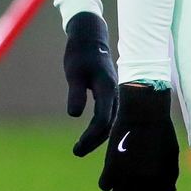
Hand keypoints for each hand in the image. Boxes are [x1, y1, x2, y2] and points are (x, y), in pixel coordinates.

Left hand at [62, 11, 116, 153]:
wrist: (90, 38)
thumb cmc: (80, 54)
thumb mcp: (74, 72)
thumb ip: (75, 93)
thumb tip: (74, 115)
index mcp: (108, 88)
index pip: (102, 120)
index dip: (90, 137)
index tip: (76, 148)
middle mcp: (116, 94)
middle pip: (109, 125)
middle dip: (94, 141)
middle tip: (76, 152)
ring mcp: (116, 94)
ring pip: (112, 122)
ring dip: (98, 137)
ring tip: (81, 148)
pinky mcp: (112, 94)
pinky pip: (111, 117)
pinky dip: (102, 129)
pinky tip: (92, 136)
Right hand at [81, 83, 180, 190]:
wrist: (143, 113)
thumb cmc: (160, 132)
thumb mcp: (170, 155)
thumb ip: (170, 176)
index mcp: (160, 181)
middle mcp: (144, 182)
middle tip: (129, 190)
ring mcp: (127, 176)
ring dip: (118, 190)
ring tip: (121, 178)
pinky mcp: (112, 166)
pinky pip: (104, 185)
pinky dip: (107, 181)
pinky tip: (110, 172)